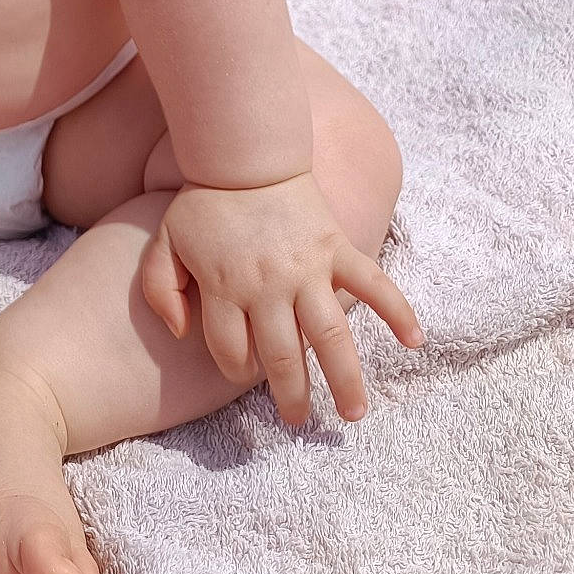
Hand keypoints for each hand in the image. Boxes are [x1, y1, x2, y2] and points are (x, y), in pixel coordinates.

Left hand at [140, 171, 423, 427]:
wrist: (245, 153)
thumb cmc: (204, 202)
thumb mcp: (163, 242)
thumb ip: (158, 289)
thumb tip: (180, 333)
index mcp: (226, 287)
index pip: (232, 351)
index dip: (236, 367)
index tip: (245, 369)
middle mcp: (269, 286)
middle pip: (282, 356)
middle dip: (291, 395)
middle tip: (297, 420)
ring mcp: (308, 268)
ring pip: (330, 336)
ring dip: (345, 378)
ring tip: (354, 413)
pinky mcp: (338, 248)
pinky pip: (373, 284)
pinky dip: (397, 311)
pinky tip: (415, 341)